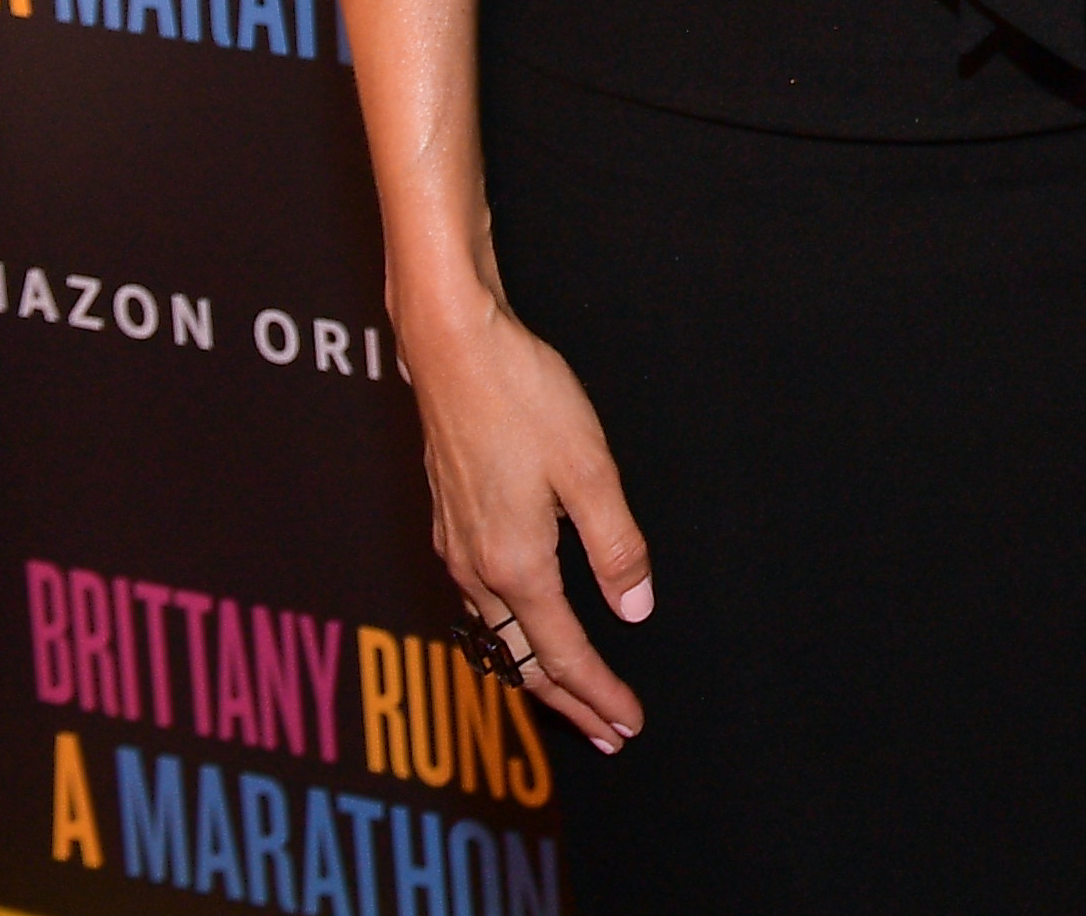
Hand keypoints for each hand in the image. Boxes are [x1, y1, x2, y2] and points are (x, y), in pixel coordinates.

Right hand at [398, 299, 650, 749]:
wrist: (451, 352)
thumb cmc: (524, 398)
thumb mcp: (590, 469)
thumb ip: (616, 544)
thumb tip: (635, 607)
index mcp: (515, 563)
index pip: (562, 653)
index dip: (599, 694)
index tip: (628, 724)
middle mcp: (477, 568)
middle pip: (523, 659)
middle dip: (567, 702)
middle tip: (606, 734)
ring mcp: (457, 549)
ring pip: (498, 635)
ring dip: (539, 669)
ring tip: (573, 695)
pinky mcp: (451, 525)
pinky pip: (482, 603)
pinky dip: (513, 633)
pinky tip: (528, 627)